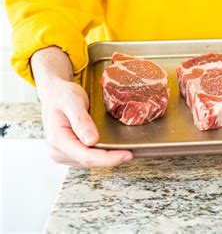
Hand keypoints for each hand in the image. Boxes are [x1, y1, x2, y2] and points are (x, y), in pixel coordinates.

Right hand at [32, 47, 132, 166]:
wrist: (54, 95)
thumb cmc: (63, 96)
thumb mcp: (73, 102)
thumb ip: (81, 121)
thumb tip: (91, 141)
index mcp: (57, 139)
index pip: (86, 156)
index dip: (108, 158)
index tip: (126, 154)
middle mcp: (57, 151)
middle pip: (88, 162)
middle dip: (110, 159)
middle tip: (130, 153)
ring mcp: (61, 154)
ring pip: (89, 163)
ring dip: (106, 158)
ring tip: (123, 151)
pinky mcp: (68, 154)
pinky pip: (86, 158)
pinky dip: (100, 155)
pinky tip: (111, 149)